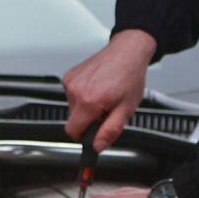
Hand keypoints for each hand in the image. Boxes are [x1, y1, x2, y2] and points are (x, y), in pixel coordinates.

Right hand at [63, 29, 156, 152]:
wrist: (127, 52)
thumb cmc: (129, 76)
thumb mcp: (126, 109)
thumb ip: (110, 130)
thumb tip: (98, 146)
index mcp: (89, 102)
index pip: (72, 131)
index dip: (84, 136)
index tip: (93, 133)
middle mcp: (76, 91)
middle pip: (73, 119)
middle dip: (88, 119)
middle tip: (106, 109)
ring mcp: (70, 81)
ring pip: (72, 107)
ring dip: (86, 107)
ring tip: (103, 95)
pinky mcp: (69, 75)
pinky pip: (71, 94)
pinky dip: (82, 95)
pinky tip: (96, 87)